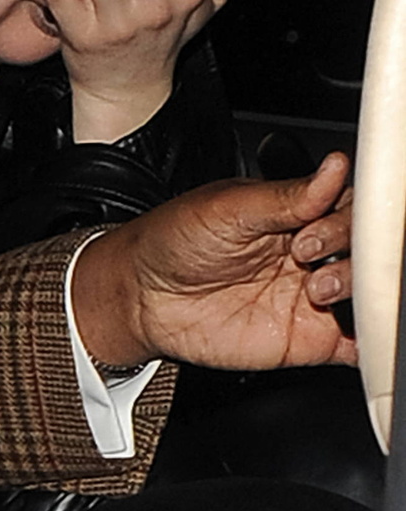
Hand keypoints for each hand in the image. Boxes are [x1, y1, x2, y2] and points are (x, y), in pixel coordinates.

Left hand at [73, 152, 355, 370]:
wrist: (141, 296)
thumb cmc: (174, 240)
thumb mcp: (229, 207)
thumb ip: (288, 196)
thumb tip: (335, 166)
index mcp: (296, 212)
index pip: (350, 207)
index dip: (347, 215)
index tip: (318, 222)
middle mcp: (310, 252)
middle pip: (365, 248)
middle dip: (351, 249)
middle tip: (306, 252)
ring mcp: (311, 296)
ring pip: (367, 292)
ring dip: (358, 290)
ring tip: (315, 289)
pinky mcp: (307, 339)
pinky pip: (355, 344)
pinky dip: (369, 342)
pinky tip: (359, 333)